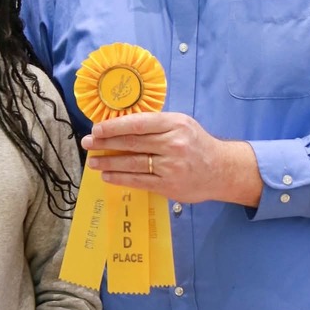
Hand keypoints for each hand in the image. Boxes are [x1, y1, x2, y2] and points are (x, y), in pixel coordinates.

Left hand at [83, 112, 262, 205]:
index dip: (114, 127)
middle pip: (132, 143)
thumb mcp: (180, 124)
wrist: (222, 170)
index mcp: (174, 124)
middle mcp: (173, 144)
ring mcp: (171, 166)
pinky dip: (120, 178)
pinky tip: (107, 176)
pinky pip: (138, 181)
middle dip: (105, 144)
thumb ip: (155, 124)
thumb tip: (119, 125)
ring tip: (93, 162)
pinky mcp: (169, 185)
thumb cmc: (196, 143)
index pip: (138, 124)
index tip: (96, 129)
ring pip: (132, 163)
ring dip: (108, 163)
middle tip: (87, 143)